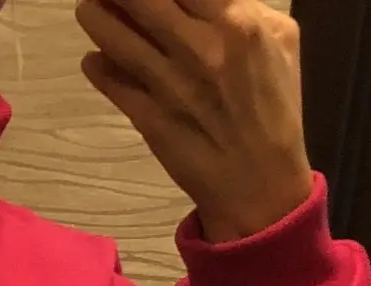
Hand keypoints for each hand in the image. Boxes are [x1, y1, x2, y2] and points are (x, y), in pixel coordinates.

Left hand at [75, 0, 313, 241]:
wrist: (259, 182)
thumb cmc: (274, 106)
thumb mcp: (280, 39)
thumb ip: (244, 4)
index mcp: (237, 20)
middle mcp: (199, 46)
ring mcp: (169, 83)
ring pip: (115, 35)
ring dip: (95, 15)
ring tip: (90, 8)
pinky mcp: (148, 117)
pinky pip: (111, 81)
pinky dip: (97, 65)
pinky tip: (95, 58)